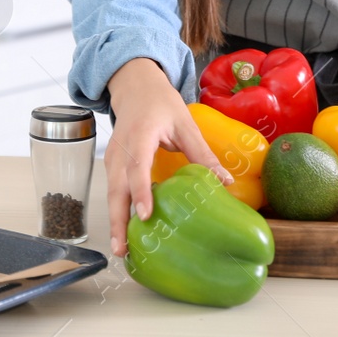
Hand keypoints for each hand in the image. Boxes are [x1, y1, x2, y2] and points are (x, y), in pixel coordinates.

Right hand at [104, 57, 232, 256]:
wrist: (135, 86)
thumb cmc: (160, 103)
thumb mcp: (185, 124)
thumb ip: (202, 154)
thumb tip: (225, 182)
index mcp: (140, 135)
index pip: (137, 167)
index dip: (140, 192)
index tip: (145, 215)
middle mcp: (121, 150)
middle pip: (116, 189)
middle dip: (118, 220)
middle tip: (124, 249)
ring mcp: (112, 158)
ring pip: (111, 193)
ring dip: (115, 221)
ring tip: (124, 250)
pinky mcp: (112, 165)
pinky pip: (113, 191)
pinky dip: (117, 211)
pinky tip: (126, 231)